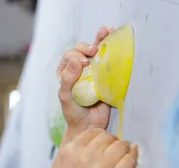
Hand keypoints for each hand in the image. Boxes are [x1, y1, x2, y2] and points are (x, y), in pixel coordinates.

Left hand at [57, 26, 113, 140]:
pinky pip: (108, 59)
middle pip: (81, 50)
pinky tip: (113, 35)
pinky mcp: (106, 75)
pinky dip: (110, 46)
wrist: (89, 125)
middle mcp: (79, 69)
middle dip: (86, 47)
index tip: (85, 63)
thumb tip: (76, 59)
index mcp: (66, 73)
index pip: (69, 57)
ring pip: (95, 51)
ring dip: (99, 39)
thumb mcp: (66, 97)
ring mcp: (93, 71)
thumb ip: (68, 80)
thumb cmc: (74, 113)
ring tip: (105, 31)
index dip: (76, 55)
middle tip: (93, 52)